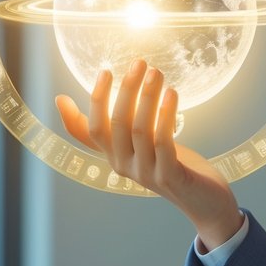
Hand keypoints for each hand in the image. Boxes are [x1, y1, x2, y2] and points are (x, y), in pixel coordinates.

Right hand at [55, 59, 242, 247]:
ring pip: (139, 129)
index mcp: (114, 157)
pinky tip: (172, 94)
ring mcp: (146, 173)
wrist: (204, 203)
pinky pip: (163, 142)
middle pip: (117, 124)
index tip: (105, 71)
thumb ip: (109, 127)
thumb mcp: (136, 143)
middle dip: (126, 90)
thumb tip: (60, 101)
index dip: (96, 100)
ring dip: (148, 97)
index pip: (92, 129)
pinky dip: (165, 115)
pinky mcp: (170, 176)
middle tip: (139, 62)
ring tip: (156, 73)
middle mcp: (125, 166)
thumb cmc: (170, 165)